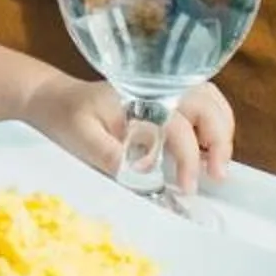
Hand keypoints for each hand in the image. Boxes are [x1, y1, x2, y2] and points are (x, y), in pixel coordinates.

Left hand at [22, 72, 234, 192]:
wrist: (54, 101)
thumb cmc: (66, 118)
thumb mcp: (79, 138)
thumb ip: (109, 153)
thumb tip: (143, 172)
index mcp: (139, 95)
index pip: (176, 124)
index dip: (187, 157)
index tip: (187, 186)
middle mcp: (158, 89)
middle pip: (205, 103)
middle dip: (218, 139)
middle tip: (218, 175)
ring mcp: (165, 92)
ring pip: (210, 100)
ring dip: (221, 130)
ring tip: (219, 165)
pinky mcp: (166, 102)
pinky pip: (200, 107)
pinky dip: (213, 125)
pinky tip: (210, 152)